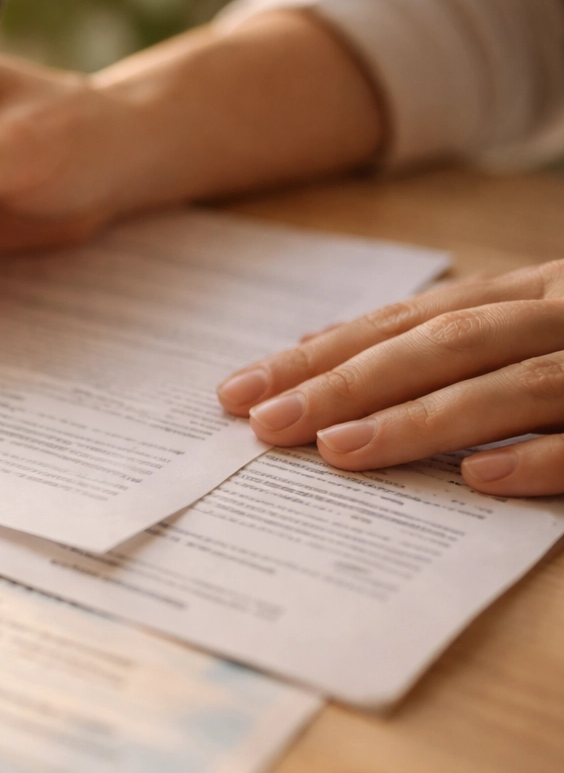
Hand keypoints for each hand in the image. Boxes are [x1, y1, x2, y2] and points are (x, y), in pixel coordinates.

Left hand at [215, 261, 563, 495]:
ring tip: (341, 450)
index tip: (240, 393)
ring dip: (422, 418)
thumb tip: (315, 347)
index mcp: (528, 294)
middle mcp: (561, 318)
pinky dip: (537, 457)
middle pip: (447, 345)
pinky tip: (476, 478)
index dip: (323, 357)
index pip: (407, 323)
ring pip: (514, 386)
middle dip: (351, 384)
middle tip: (270, 423)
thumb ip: (436, 335)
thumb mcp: (525, 322)